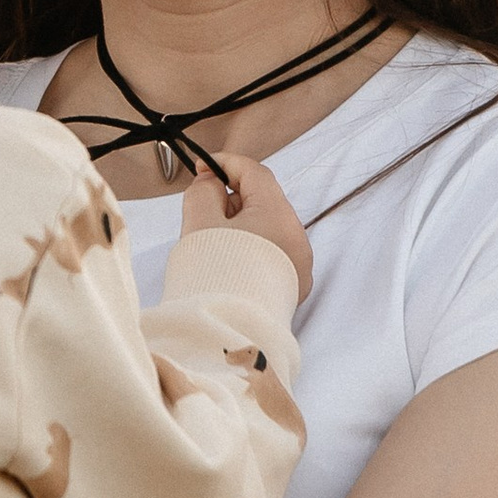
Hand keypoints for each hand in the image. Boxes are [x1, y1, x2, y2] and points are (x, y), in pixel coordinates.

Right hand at [183, 152, 312, 303]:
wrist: (226, 333)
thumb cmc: (213, 276)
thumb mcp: (199, 222)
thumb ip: (202, 192)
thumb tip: (211, 183)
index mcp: (278, 215)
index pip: (254, 172)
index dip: (225, 164)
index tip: (201, 168)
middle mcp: (297, 238)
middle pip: (264, 201)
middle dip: (232, 199)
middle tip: (202, 208)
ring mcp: (299, 265)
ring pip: (269, 229)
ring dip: (242, 225)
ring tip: (213, 242)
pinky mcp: (293, 287)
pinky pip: (273, 255)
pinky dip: (252, 249)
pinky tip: (229, 263)